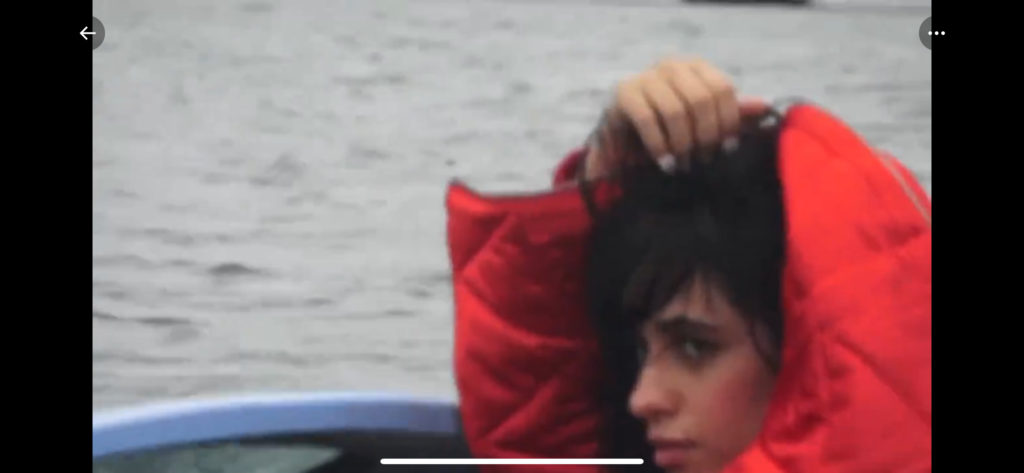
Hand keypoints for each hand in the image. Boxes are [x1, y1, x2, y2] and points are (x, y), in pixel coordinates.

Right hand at [583, 57, 767, 179]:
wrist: (622, 133)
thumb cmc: (668, 126)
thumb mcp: (702, 119)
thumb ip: (730, 112)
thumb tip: (765, 106)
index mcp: (695, 66)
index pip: (723, 88)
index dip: (729, 120)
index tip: (728, 148)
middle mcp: (671, 65)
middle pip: (701, 99)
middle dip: (706, 135)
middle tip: (705, 159)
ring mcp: (646, 77)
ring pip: (675, 110)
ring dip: (683, 143)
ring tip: (684, 165)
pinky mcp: (624, 93)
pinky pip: (648, 120)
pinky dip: (660, 145)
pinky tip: (666, 163)